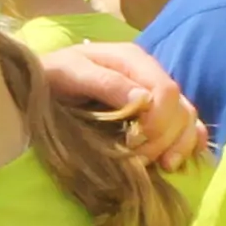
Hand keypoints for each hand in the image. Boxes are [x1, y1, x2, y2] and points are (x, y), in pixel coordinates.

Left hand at [41, 40, 208, 169]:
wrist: (38, 83)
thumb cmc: (51, 77)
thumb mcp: (70, 73)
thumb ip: (106, 83)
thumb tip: (144, 100)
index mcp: (133, 60)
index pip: (166, 91)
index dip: (158, 121)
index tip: (136, 142)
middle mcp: (150, 75)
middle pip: (180, 108)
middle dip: (164, 138)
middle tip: (138, 158)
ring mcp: (154, 95)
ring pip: (187, 119)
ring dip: (179, 145)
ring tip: (163, 165)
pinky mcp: (154, 114)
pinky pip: (184, 127)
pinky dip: (188, 144)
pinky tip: (177, 160)